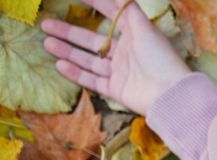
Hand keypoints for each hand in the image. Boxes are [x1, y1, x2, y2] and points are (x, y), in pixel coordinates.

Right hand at [39, 0, 193, 116]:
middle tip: (46, 24)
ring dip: (67, 51)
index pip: (111, 17)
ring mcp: (120, 72)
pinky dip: (76, 73)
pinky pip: (92, 81)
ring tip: (46, 42)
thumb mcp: (144, 28)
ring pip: (89, 60)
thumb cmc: (160, 58)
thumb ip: (128, 9)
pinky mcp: (117, 90)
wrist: (170, 95)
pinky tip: (59, 64)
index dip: (95, 4)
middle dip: (69, 32)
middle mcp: (126, 53)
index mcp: (135, 36)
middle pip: (92, 40)